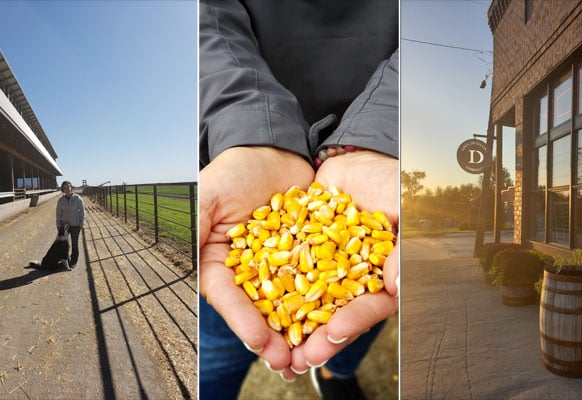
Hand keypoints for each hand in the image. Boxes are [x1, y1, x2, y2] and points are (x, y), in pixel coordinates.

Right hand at [199, 146, 314, 375]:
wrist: (274, 152)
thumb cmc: (234, 171)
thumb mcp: (207, 193)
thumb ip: (194, 224)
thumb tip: (182, 258)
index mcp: (220, 262)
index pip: (227, 296)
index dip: (241, 320)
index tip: (258, 340)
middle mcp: (251, 271)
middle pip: (260, 310)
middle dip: (272, 338)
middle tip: (287, 363)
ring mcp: (282, 266)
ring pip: (291, 303)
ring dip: (300, 331)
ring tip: (312, 355)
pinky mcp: (310, 257)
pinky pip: (319, 280)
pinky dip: (327, 301)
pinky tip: (337, 319)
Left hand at [291, 150, 398, 371]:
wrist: (356, 159)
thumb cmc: (391, 182)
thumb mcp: (404, 208)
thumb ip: (402, 246)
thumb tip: (395, 283)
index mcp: (379, 277)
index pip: (369, 306)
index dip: (353, 321)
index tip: (334, 332)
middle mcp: (349, 279)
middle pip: (334, 315)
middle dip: (316, 339)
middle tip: (298, 360)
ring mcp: (322, 269)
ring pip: (306, 303)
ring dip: (290, 328)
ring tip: (271, 349)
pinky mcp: (298, 255)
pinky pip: (282, 277)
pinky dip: (269, 294)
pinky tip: (254, 310)